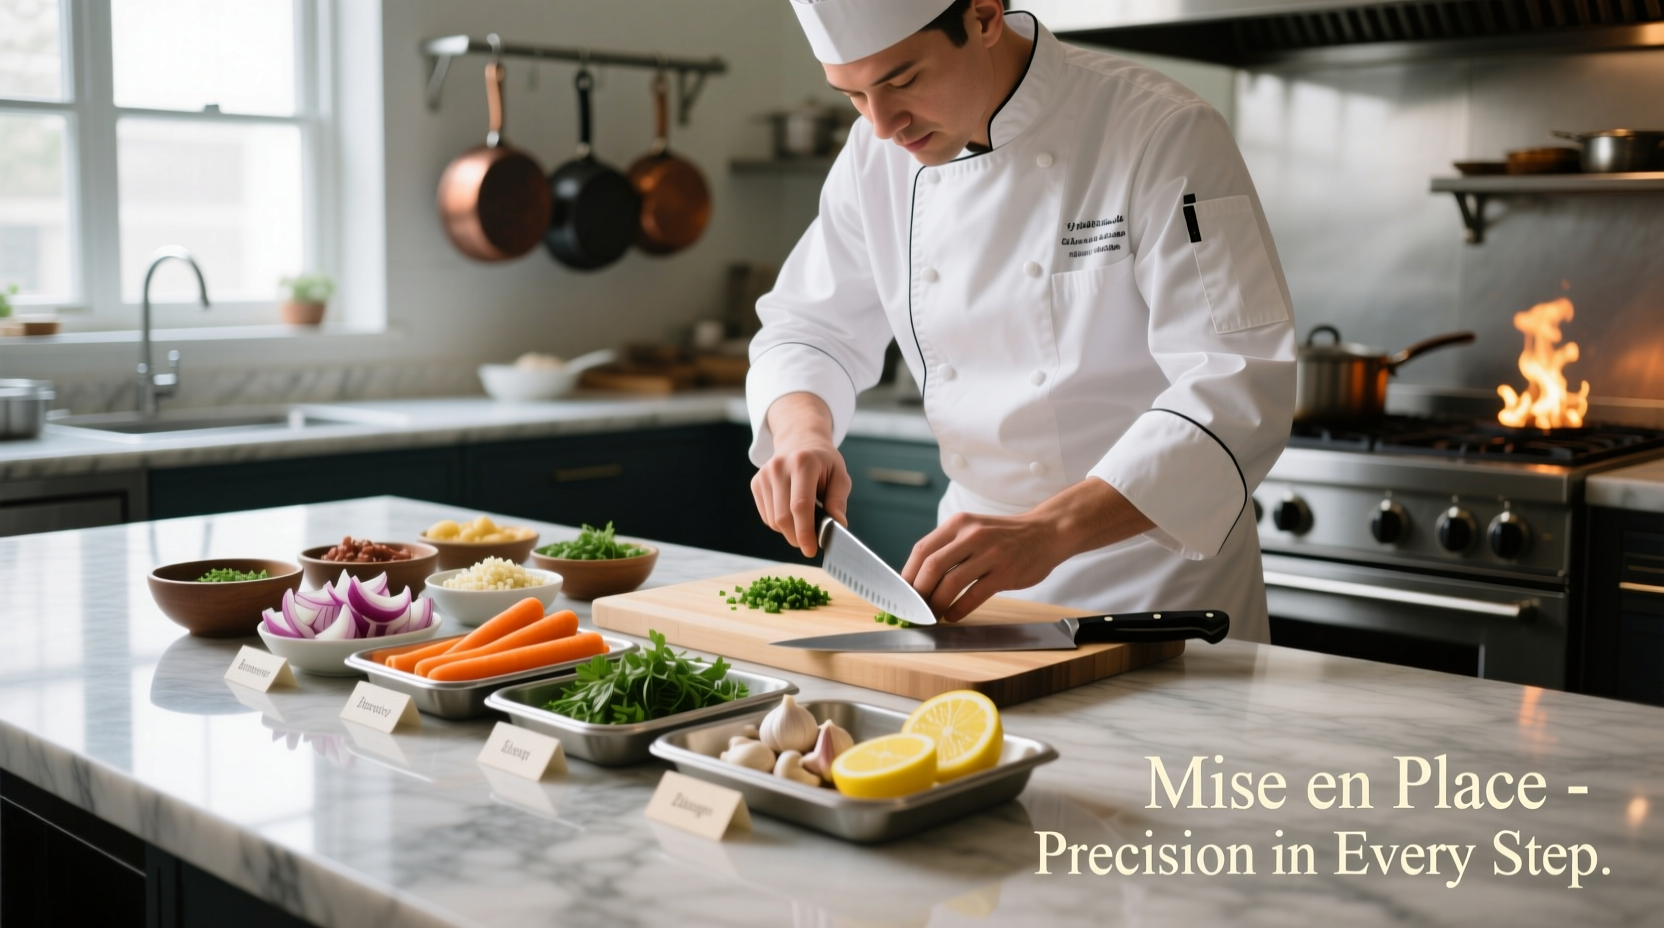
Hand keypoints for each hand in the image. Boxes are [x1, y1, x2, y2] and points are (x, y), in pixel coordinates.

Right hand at [751, 393, 851, 556]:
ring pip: (773, 520)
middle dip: (797, 537)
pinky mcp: (756, 483)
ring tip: (804, 520)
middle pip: (783, 517)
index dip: (805, 531)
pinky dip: (780, 523)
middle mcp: (779, 467)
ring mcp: (764, 475)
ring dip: (790, 531)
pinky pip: (767, 516)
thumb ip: (838, 501)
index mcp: (803, 463)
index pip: (800, 505)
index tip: (811, 550)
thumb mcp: (839, 475)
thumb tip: (837, 526)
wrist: (799, 440)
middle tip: (811, 542)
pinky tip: (792, 512)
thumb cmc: (823, 461)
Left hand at [901, 478, 1154, 621]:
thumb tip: (917, 576)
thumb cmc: (1005, 536)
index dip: (907, 574)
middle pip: (931, 567)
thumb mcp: (973, 530)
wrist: (1046, 532)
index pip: (921, 550)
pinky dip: (959, 609)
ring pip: (951, 582)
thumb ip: (948, 547)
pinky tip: (953, 615)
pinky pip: (975, 595)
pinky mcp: (1005, 573)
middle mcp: (971, 536)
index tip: (901, 593)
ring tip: (932, 615)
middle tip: (914, 608)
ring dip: (936, 604)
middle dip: (918, 593)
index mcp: (958, 524)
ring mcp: (990, 554)